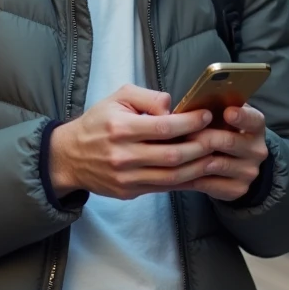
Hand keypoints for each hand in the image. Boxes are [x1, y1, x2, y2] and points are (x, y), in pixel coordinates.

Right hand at [49, 84, 217, 199]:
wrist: (70, 157)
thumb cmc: (98, 123)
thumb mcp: (117, 98)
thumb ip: (147, 97)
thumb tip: (173, 106)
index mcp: (121, 128)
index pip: (164, 127)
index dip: (190, 122)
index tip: (206, 116)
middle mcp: (123, 155)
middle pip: (173, 155)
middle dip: (201, 146)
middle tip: (219, 137)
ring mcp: (126, 178)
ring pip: (173, 176)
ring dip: (199, 167)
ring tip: (215, 155)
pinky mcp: (129, 192)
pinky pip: (164, 188)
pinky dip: (185, 181)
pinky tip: (200, 171)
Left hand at [175, 105, 268, 201]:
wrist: (235, 163)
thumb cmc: (221, 130)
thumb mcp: (221, 115)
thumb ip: (210, 108)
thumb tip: (180, 106)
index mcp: (255, 126)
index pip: (253, 119)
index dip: (241, 116)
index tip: (228, 112)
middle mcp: (257, 149)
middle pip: (228, 141)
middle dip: (201, 137)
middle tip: (181, 134)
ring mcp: (249, 171)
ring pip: (215, 164)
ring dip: (191, 158)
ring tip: (172, 153)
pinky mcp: (238, 189)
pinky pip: (209, 184)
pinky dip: (190, 177)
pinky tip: (175, 172)